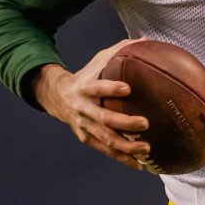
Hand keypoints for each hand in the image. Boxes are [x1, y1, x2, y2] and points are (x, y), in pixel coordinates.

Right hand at [34, 40, 151, 170]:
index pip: (97, 87)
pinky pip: (106, 151)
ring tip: (147, 149)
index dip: (110, 89)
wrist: (58, 96)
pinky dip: (123, 158)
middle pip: (103, 119)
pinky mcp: (87, 138)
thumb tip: (147, 40)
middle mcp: (83, 109)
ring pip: (106, 139)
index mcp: (85, 87)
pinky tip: (141, 165)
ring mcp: (84, 126)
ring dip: (127, 146)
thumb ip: (119, 50)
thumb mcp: (98, 61)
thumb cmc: (87, 76)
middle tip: (145, 124)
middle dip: (124, 123)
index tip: (127, 89)